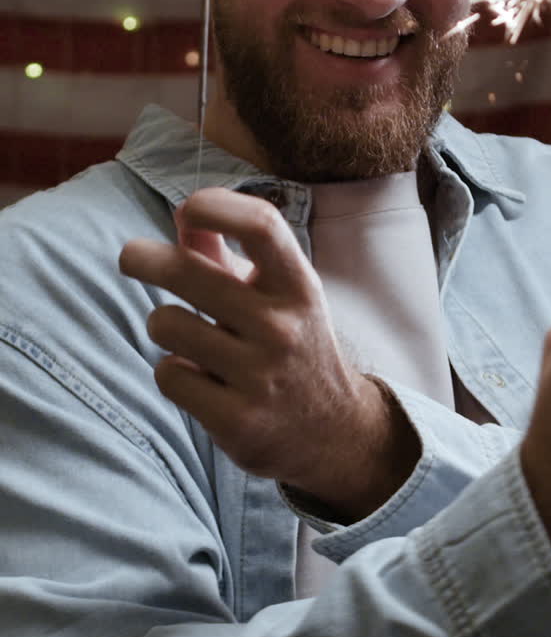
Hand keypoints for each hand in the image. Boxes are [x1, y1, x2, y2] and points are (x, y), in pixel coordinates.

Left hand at [119, 188, 418, 518]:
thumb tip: (183, 215)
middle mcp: (283, 327)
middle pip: (187, 271)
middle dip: (145, 258)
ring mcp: (261, 376)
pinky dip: (172, 371)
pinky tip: (197, 378)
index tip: (187, 208)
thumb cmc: (292, 345)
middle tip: (131, 257)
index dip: (215, 205)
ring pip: (167, 324)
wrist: (334, 431)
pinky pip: (168, 374)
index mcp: (298, 286)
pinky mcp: (237, 420)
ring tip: (182, 335)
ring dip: (162, 324)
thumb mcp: (278, 294)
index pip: (260, 225)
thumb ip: (229, 255)